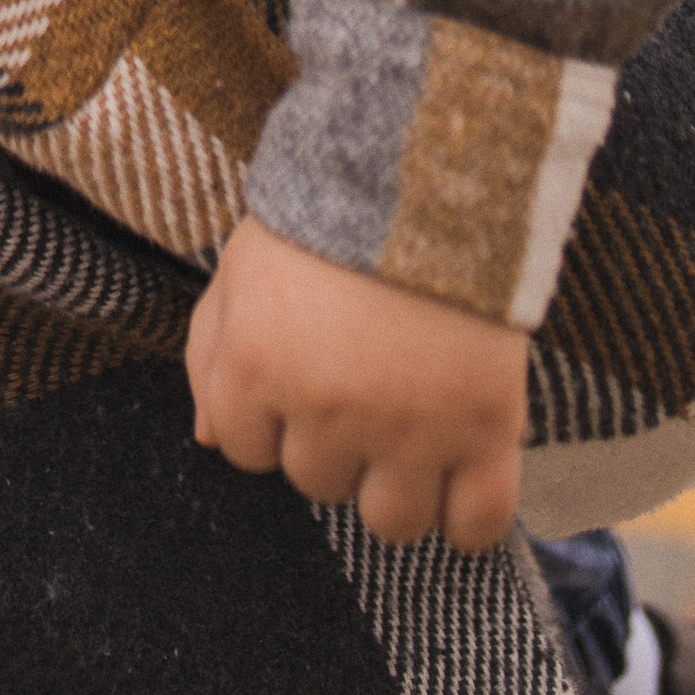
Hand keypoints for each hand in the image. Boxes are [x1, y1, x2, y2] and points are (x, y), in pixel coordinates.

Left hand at [185, 214, 529, 551]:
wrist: (426, 169)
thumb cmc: (324, 219)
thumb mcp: (243, 269)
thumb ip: (211, 354)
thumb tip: (209, 441)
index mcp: (257, 364)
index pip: (246, 452)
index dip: (272, 417)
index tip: (302, 376)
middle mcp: (326, 407)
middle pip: (318, 485)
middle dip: (334, 442)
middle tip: (362, 382)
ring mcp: (408, 424)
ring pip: (390, 521)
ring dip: (397, 486)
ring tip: (410, 427)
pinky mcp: (485, 427)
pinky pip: (477, 525)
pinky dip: (469, 521)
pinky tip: (461, 481)